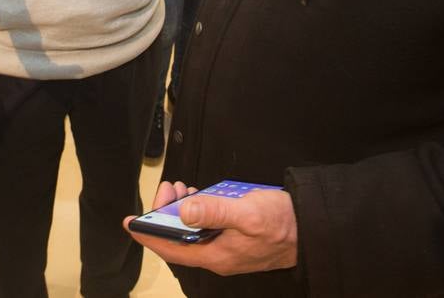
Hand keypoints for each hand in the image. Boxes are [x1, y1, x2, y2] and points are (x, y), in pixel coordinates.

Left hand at [125, 180, 298, 275]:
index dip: (148, 235)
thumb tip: (184, 211)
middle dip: (167, 213)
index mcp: (216, 255)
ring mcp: (226, 248)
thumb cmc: (283, 224)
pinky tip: (201, 195)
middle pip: (179, 237)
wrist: (312, 230)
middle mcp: (218, 255)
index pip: (171, 248)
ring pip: (193, 230)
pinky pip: (208, 226)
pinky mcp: (235, 237)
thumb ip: (215, 211)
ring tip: (182, 188)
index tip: (131, 222)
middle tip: (168, 188)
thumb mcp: (247, 213)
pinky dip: (201, 210)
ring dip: (183, 209)